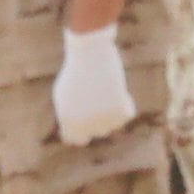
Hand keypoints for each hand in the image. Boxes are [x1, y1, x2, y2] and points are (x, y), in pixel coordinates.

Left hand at [51, 27, 135, 146]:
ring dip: (112, 110)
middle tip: (99, 97)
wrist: (89, 53)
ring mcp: (102, 120)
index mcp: (68, 121)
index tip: (89, 117)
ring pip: (114, 123)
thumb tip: (78, 136)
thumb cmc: (76, 70)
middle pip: (98, 131)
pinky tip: (118, 89)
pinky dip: (126, 102)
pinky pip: (127, 113)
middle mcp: (84, 125)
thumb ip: (71, 116)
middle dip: (100, 117)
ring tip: (105, 90)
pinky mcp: (118, 111)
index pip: (77, 140)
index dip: (84, 130)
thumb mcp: (65, 94)